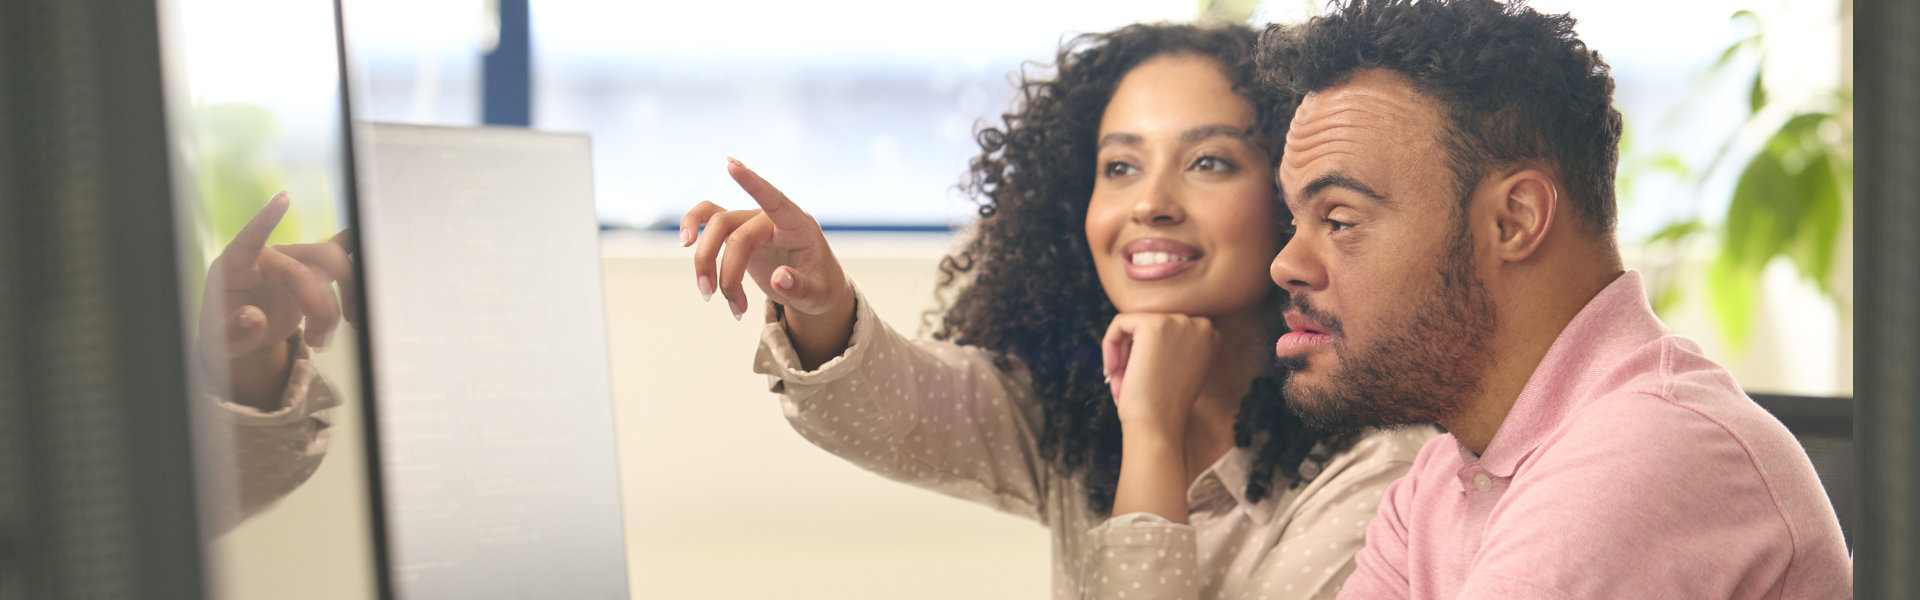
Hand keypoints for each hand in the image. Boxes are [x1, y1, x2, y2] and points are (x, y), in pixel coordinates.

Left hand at [196, 192, 356, 406]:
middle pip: (305, 265)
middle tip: (316, 339)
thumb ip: (236, 329)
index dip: (267, 219)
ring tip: (321, 340)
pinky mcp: (311, 272)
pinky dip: (355, 258)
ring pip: (330, 267)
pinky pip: (339, 255)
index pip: (250, 237)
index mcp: (236, 266)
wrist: (243, 336)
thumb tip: (254, 318)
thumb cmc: (227, 332)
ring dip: (335, 306)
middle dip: (319, 303)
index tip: (284, 198)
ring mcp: (292, 263)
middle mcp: (267, 258)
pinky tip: (367, 267)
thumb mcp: (222, 339)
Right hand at [680, 158, 853, 321]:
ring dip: (705, 261)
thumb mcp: (818, 294)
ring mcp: (751, 223)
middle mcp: (771, 219)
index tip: (731, 164)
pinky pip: (708, 220)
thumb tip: (780, 277)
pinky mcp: (737, 233)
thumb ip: (801, 286)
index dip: (753, 183)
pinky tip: (687, 247)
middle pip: (733, 230)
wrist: (814, 289)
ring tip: (707, 294)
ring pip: (714, 226)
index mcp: (797, 227)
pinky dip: (694, 231)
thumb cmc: (821, 286)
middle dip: (725, 271)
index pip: (774, 199)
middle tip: (728, 305)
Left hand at [1101, 313, 1219, 433]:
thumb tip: (1145, 326)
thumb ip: (1172, 344)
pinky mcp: (1154, 324)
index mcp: (1211, 336)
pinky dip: (1110, 346)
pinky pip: (1120, 324)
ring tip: (1120, 382)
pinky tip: (1113, 371)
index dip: (1149, 355)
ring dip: (1122, 354)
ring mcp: (1179, 322)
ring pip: (1134, 325)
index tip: (1143, 380)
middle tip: (1126, 384)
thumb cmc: (1163, 405)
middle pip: (1151, 325)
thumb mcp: (1177, 368)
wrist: (1157, 425)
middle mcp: (1201, 324)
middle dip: (1133, 354)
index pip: (1168, 330)